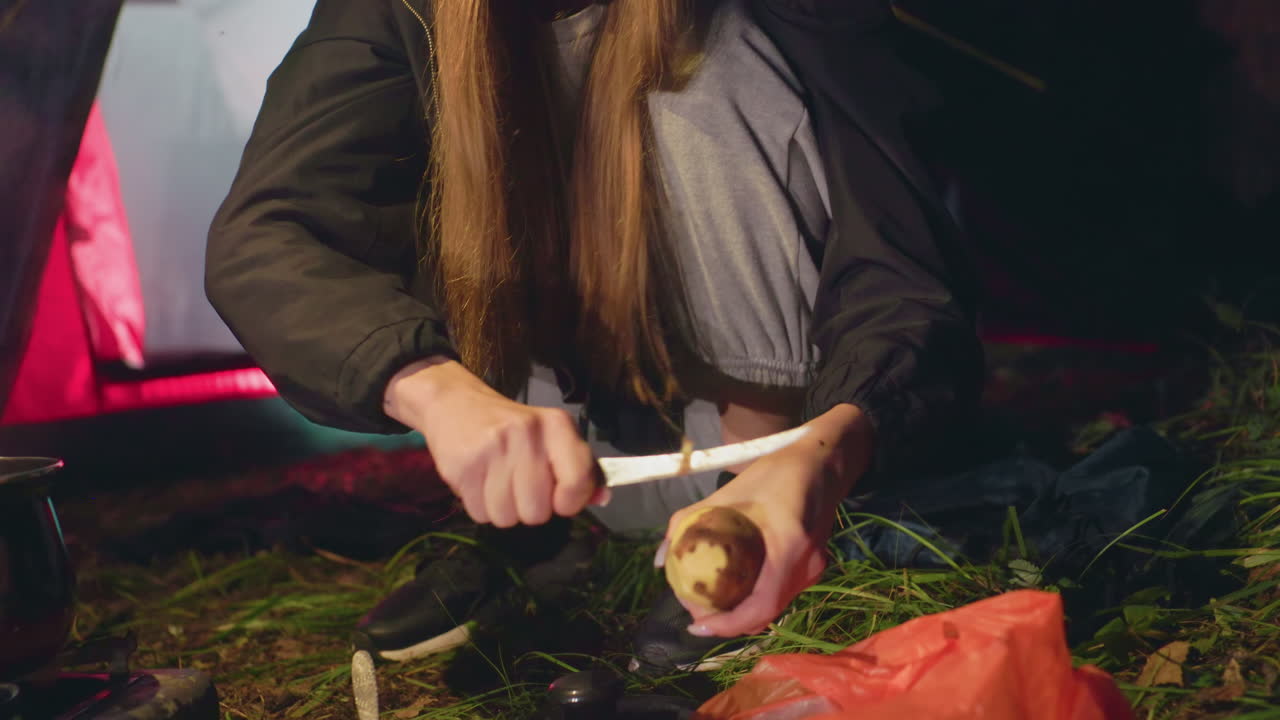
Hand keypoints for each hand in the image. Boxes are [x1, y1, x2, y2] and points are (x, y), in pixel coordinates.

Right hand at [383, 357, 605, 526]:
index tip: (560, 498)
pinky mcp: (462, 465)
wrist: (455, 403)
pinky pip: (479, 514)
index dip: (570, 502)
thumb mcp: (550, 437)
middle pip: (538, 512)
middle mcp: (526, 433)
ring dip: (503, 509)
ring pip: (507, 518)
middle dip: (529, 508)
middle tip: (520, 484)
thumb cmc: (511, 426)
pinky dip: (480, 506)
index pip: (578, 481)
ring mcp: (492, 448)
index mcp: (556, 425)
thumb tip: (602, 497)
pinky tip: (479, 481)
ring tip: (497, 481)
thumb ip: (579, 468)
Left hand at [658, 404, 872, 637]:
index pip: (761, 606)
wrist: (825, 461)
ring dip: (741, 610)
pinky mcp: (813, 566)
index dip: (728, 624)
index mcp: (790, 547)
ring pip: (773, 606)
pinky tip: (732, 586)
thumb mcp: (729, 491)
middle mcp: (807, 566)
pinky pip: (780, 592)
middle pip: (765, 613)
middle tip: (695, 611)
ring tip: (709, 601)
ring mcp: (814, 569)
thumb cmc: (778, 471)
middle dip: (728, 621)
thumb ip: (691, 520)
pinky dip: (754, 597)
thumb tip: (659, 558)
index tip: (697, 625)